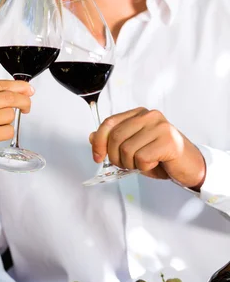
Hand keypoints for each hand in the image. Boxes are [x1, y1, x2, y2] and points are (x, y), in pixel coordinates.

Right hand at [0, 80, 33, 171]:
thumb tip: (10, 91)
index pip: (1, 84)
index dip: (20, 87)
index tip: (29, 90)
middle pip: (9, 98)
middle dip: (24, 101)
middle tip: (27, 107)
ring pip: (9, 115)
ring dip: (11, 120)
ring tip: (1, 124)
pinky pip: (5, 133)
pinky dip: (7, 133)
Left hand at [90, 107, 205, 189]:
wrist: (188, 166)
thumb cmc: (160, 157)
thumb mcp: (133, 148)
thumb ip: (113, 141)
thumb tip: (92, 137)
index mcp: (138, 114)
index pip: (109, 123)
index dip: (99, 141)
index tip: (98, 157)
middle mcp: (149, 116)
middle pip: (115, 137)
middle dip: (115, 157)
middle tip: (127, 165)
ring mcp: (160, 126)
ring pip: (127, 149)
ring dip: (131, 164)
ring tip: (143, 164)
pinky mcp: (168, 141)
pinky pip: (142, 158)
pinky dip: (144, 167)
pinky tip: (155, 164)